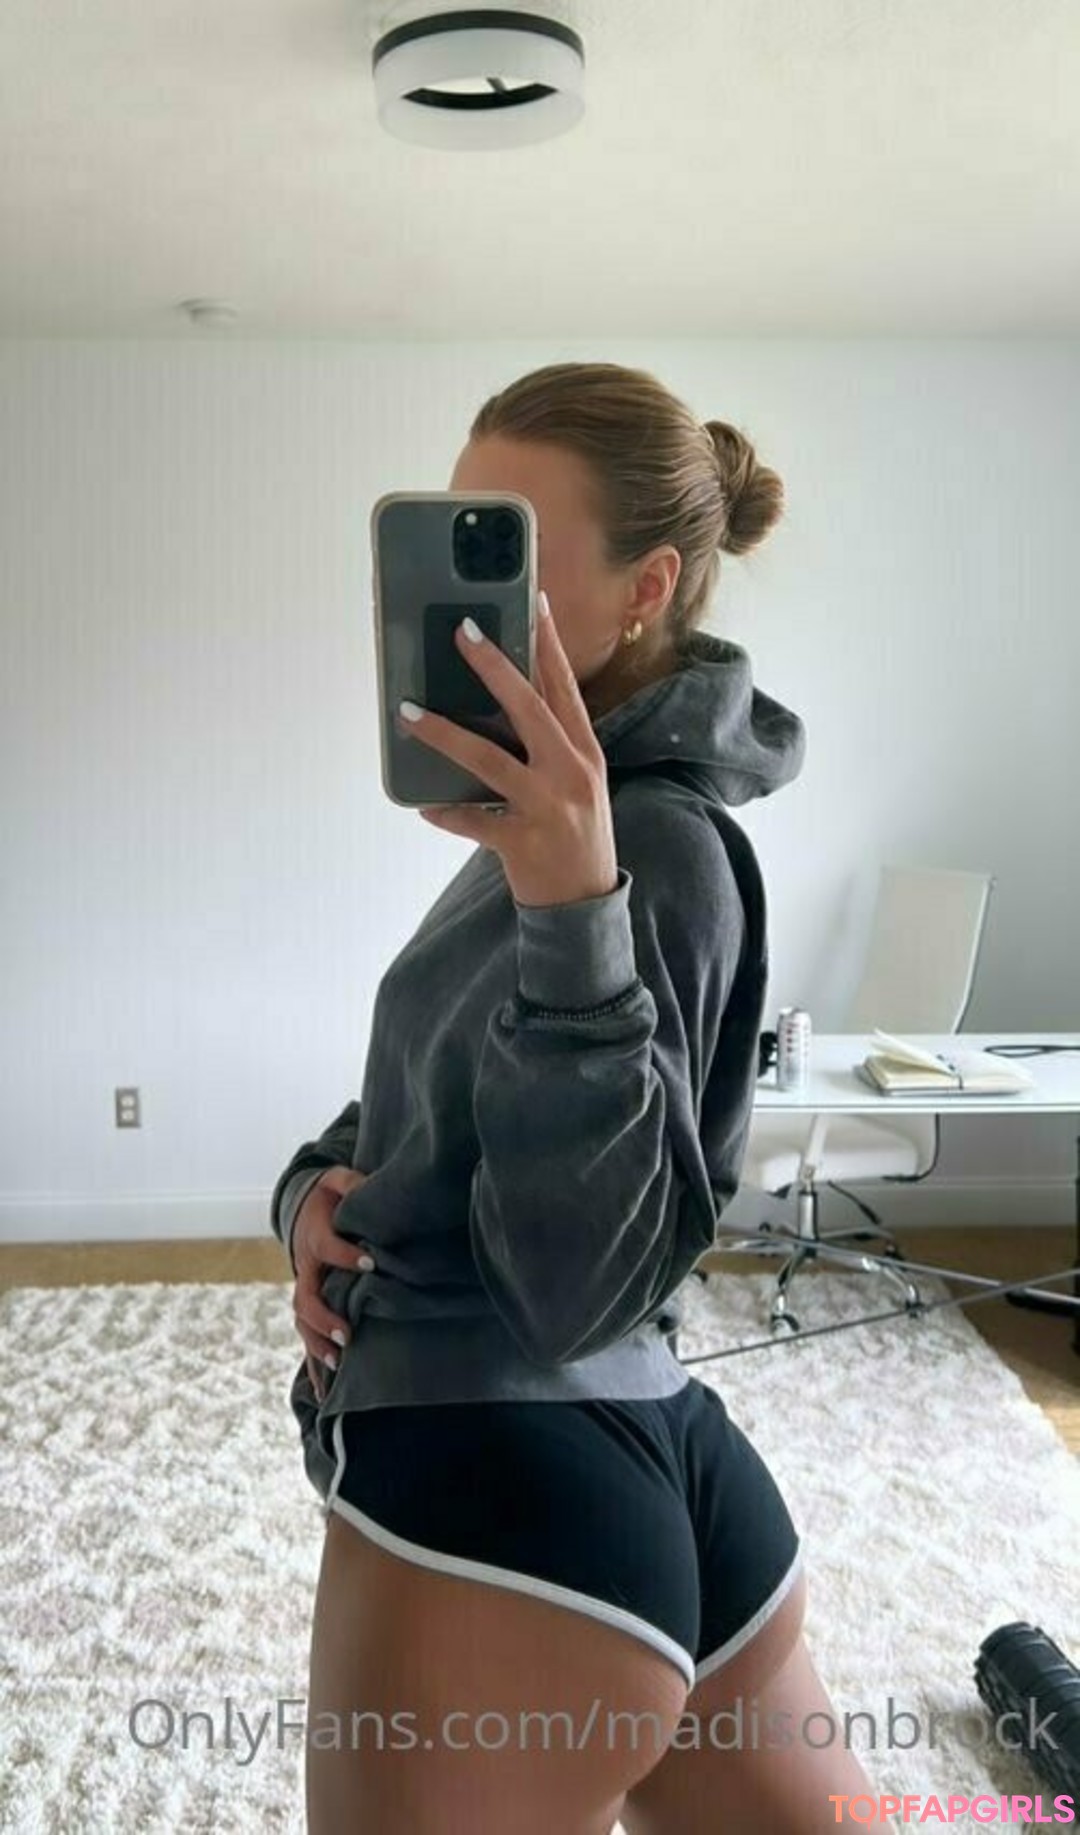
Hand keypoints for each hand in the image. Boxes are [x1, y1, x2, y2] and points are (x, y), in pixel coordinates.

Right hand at [292, 1166, 374, 1402]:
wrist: (305, 1207)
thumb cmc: (330, 1195)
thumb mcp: (339, 1180)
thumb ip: (354, 1182)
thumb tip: (376, 1188)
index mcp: (314, 1235)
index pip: (329, 1247)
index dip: (348, 1256)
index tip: (372, 1264)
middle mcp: (305, 1267)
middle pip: (306, 1297)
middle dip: (324, 1317)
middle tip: (346, 1333)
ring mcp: (305, 1289)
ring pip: (302, 1322)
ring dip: (317, 1344)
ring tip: (338, 1362)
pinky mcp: (310, 1306)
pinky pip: (307, 1338)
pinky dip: (313, 1366)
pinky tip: (324, 1393)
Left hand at [399, 592, 618, 908]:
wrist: (585, 904)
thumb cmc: (575, 836)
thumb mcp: (577, 783)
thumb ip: (549, 746)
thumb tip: (499, 704)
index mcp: (585, 753)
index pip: (565, 687)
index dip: (548, 643)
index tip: (532, 600)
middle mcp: (571, 773)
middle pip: (529, 708)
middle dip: (493, 666)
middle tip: (462, 631)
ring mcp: (548, 807)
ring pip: (488, 759)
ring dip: (444, 733)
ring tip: (409, 713)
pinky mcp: (523, 841)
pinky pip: (472, 821)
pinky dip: (446, 812)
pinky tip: (423, 805)